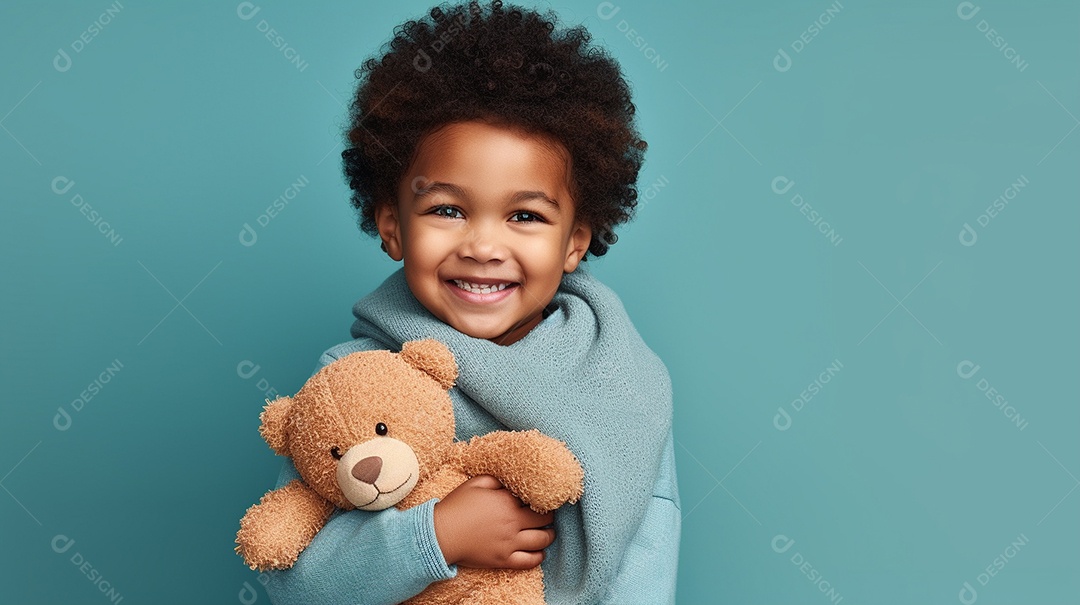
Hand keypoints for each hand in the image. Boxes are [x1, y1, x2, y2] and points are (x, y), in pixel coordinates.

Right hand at [433, 474, 554, 568]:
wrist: (441, 535)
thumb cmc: (456, 507)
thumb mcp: (475, 483)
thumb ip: (496, 479)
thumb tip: (510, 481)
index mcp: (506, 501)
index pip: (533, 499)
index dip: (539, 498)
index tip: (542, 498)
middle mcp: (512, 522)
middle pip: (543, 519)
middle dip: (549, 516)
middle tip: (549, 515)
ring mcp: (509, 543)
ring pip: (541, 540)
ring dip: (549, 535)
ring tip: (549, 533)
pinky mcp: (503, 560)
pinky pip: (529, 561)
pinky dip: (539, 557)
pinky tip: (541, 552)